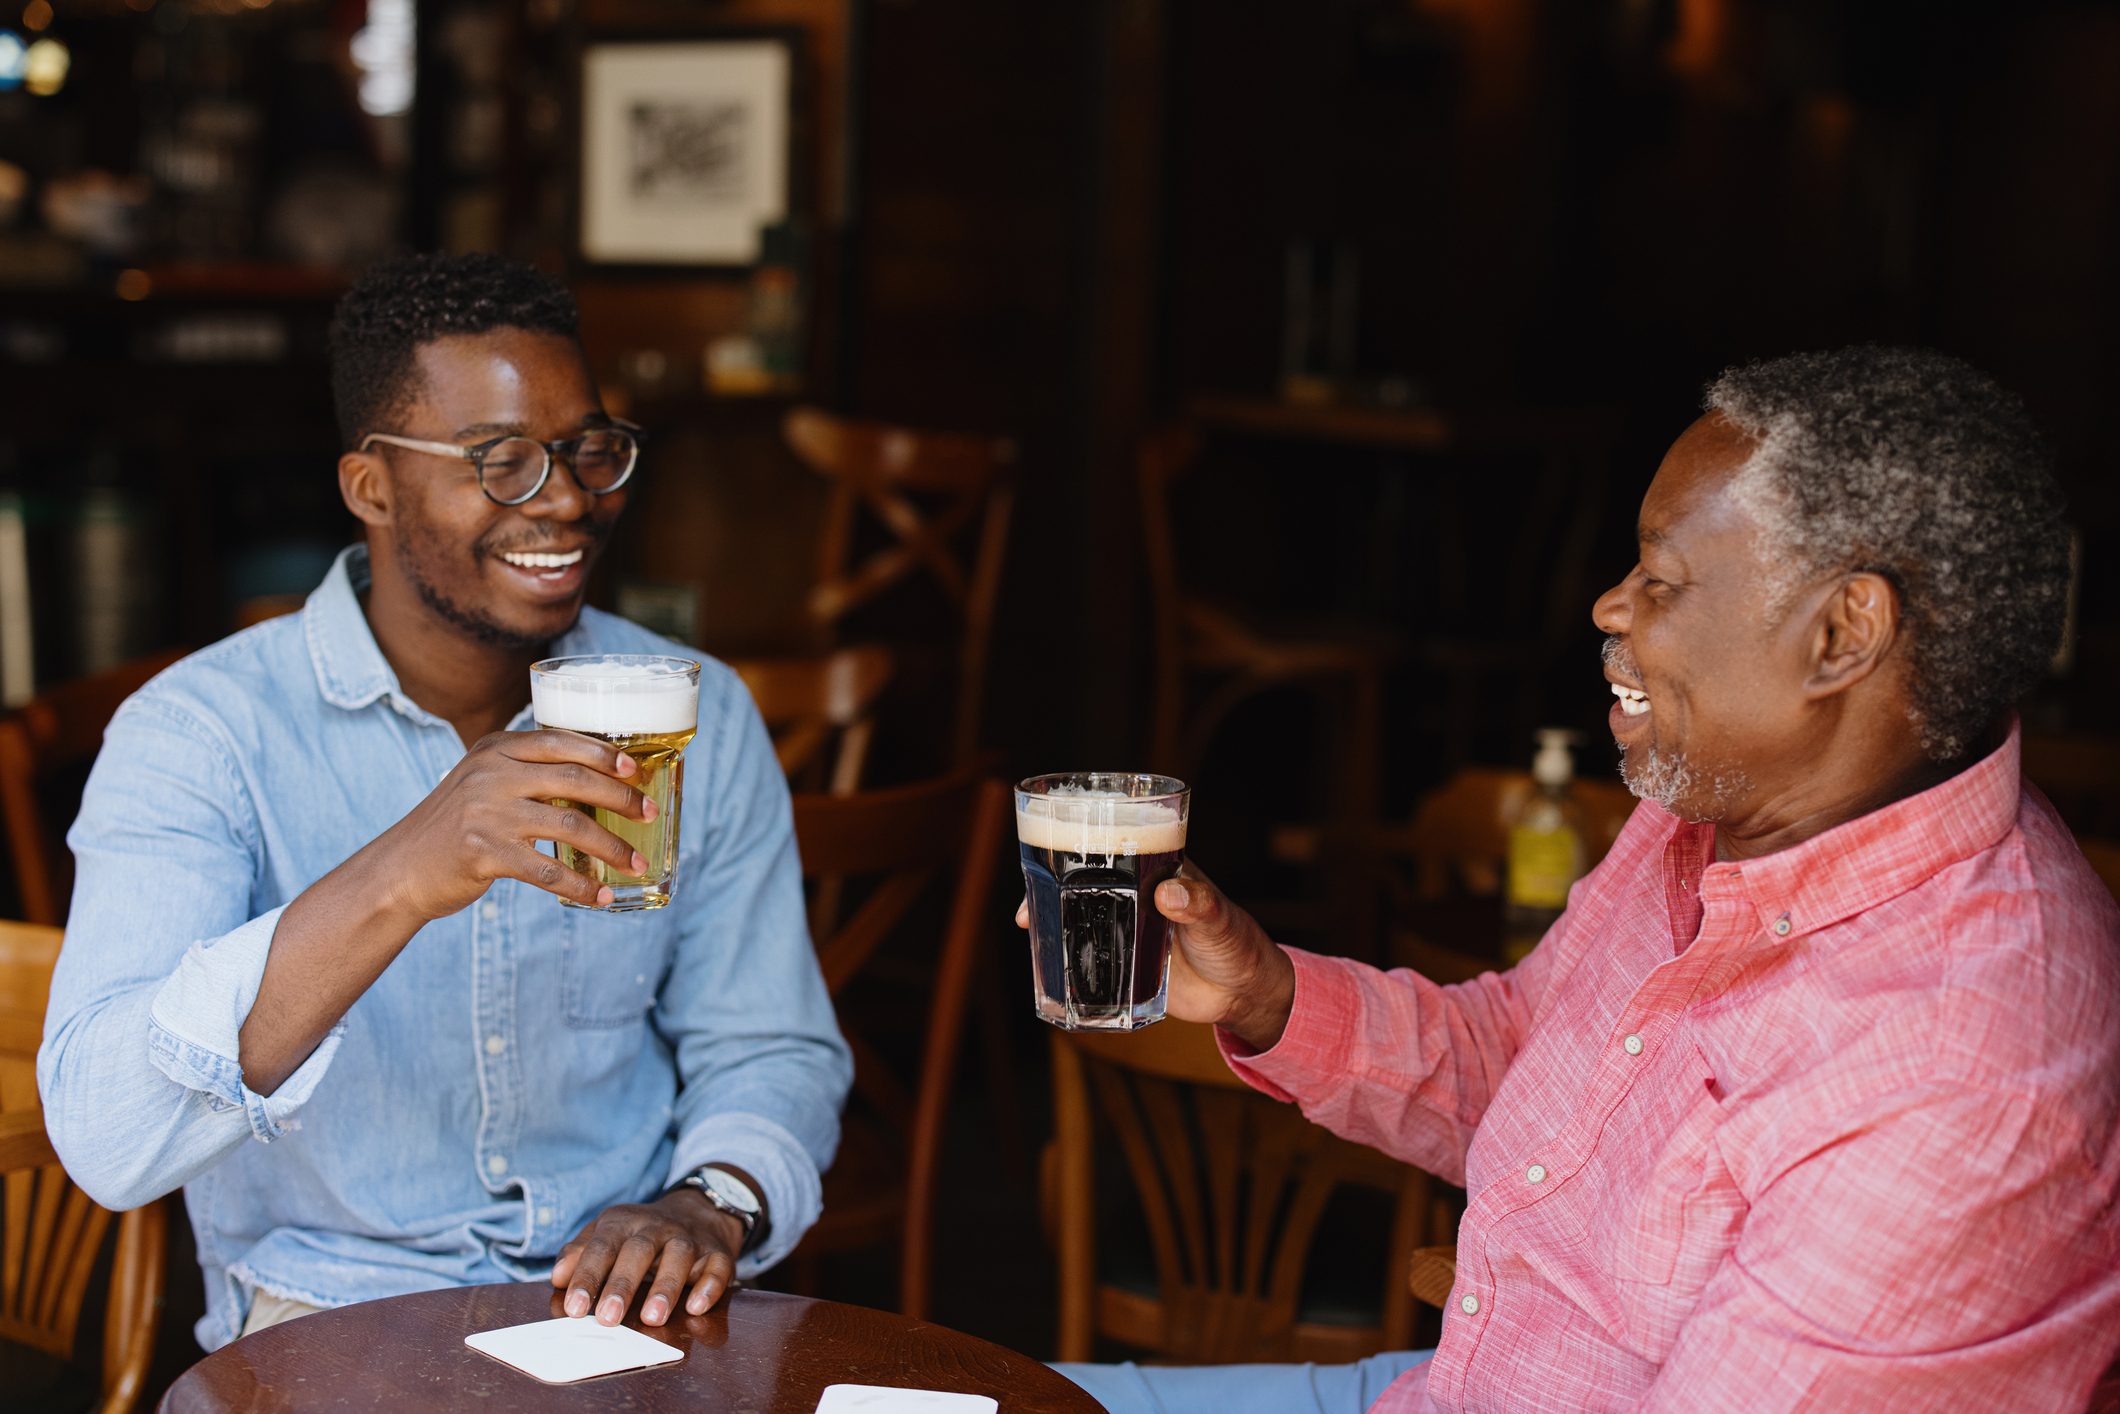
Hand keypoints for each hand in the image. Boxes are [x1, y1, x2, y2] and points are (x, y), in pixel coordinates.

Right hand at [380, 729, 655, 919]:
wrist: (399, 870)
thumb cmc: (453, 827)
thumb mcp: (482, 783)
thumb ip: (525, 774)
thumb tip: (596, 781)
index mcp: (495, 750)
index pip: (559, 740)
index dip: (603, 753)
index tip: (635, 769)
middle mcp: (491, 775)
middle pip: (573, 779)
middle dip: (620, 796)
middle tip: (649, 813)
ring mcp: (486, 813)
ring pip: (569, 825)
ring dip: (611, 847)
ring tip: (636, 863)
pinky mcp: (483, 853)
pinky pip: (547, 871)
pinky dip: (580, 885)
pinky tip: (601, 895)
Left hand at [551, 1190, 742, 1325]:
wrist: (696, 1211)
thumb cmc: (638, 1235)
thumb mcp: (605, 1234)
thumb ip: (579, 1254)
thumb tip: (557, 1277)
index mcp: (623, 1223)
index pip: (602, 1247)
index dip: (588, 1276)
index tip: (575, 1308)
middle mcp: (657, 1227)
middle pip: (639, 1250)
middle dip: (623, 1284)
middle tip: (608, 1318)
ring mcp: (689, 1238)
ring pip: (679, 1256)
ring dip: (665, 1286)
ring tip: (651, 1317)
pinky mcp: (718, 1253)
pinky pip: (717, 1267)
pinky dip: (709, 1286)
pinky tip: (696, 1307)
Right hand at [1013, 864, 1295, 1050]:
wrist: (1243, 993)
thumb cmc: (1238, 943)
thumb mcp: (1220, 920)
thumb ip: (1200, 905)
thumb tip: (1170, 894)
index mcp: (1157, 870)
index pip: (1115, 844)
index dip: (1080, 844)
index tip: (1051, 851)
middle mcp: (1136, 895)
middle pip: (1086, 881)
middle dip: (1053, 886)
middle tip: (1029, 904)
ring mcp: (1127, 928)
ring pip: (1082, 917)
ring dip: (1055, 921)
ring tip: (1030, 928)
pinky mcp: (1125, 964)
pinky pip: (1090, 957)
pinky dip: (1068, 958)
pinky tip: (1048, 964)